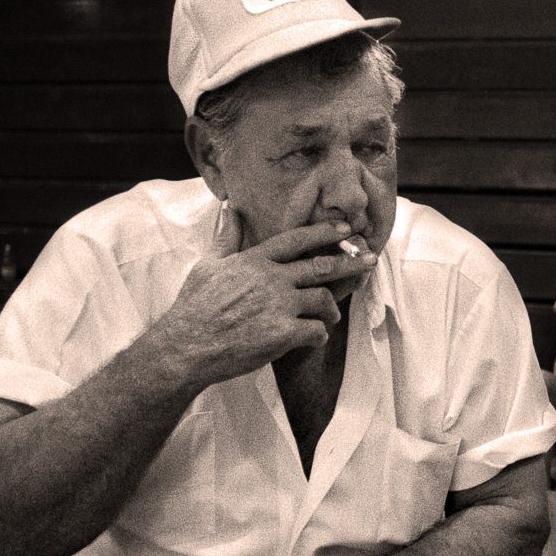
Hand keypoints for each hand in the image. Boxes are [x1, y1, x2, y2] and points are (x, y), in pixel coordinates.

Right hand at [152, 219, 378, 391]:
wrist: (186, 346)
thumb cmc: (194, 308)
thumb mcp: (208, 265)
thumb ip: (227, 238)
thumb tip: (231, 208)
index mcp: (254, 260)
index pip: (296, 239)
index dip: (324, 231)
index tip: (345, 228)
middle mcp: (270, 279)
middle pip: (320, 266)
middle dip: (349, 262)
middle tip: (369, 261)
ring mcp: (278, 305)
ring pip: (323, 299)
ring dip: (331, 309)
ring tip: (329, 317)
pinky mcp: (283, 333)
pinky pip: (317, 331)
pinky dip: (318, 336)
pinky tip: (311, 339)